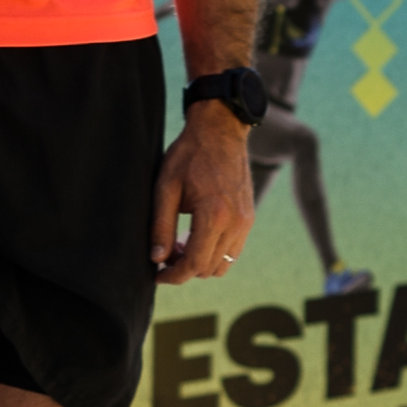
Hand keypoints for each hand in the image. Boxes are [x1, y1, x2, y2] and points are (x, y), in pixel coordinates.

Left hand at [153, 99, 253, 282]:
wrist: (221, 131)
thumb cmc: (189, 155)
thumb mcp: (166, 188)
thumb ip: (160, 226)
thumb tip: (157, 258)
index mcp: (214, 216)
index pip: (194, 264)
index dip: (173, 276)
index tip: (157, 275)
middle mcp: (235, 223)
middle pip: (208, 268)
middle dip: (184, 269)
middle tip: (165, 254)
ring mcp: (246, 222)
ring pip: (223, 264)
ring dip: (200, 262)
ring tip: (180, 244)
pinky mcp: (249, 218)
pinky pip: (233, 251)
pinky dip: (213, 252)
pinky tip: (197, 235)